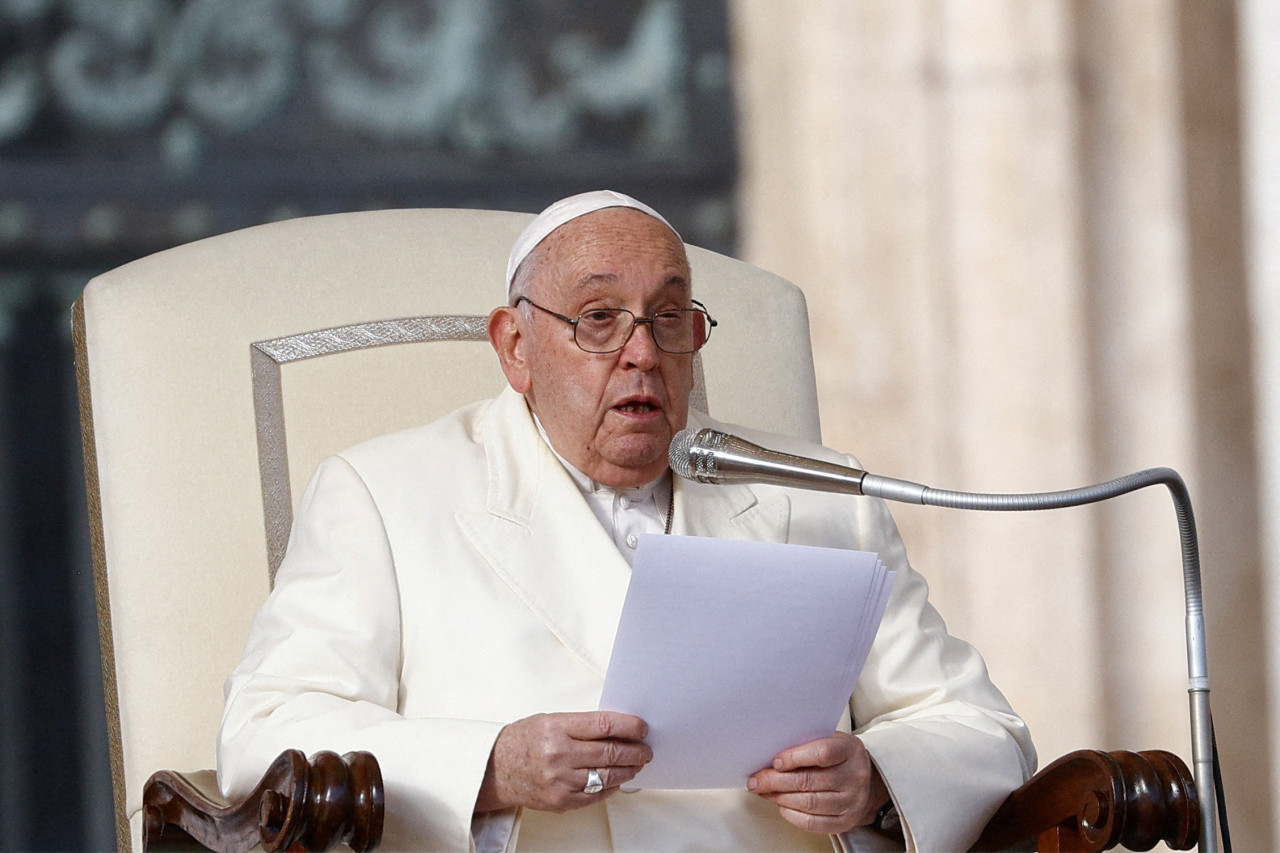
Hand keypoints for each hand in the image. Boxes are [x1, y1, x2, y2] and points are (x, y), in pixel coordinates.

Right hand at [475, 711, 651, 812]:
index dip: (629, 726)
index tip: (642, 728)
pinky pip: (596, 795)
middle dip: (635, 751)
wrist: (495, 769)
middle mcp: (559, 754)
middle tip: (645, 749)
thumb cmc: (523, 741)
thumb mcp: (550, 720)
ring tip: (636, 764)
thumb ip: (582, 725)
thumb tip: (618, 729)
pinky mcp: (561, 800)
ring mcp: (560, 780)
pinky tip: (618, 780)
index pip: (604, 724)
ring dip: (628, 770)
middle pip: (610, 752)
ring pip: (607, 776)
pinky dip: (611, 787)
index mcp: (557, 727)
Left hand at [747, 733, 887, 834]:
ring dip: (780, 798)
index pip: (822, 753)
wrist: (866, 779)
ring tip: (764, 791)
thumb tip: (769, 755)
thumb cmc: (839, 756)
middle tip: (757, 780)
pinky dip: (792, 815)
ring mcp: (851, 801)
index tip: (774, 761)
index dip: (795, 757)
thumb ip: (805, 743)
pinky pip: (814, 822)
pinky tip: (781, 805)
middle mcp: (854, 776)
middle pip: (810, 781)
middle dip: (776, 781)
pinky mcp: (845, 821)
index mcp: (850, 750)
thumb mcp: (828, 739)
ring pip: (809, 803)